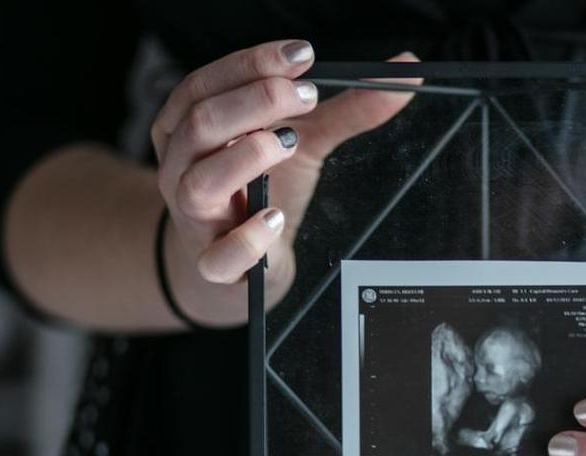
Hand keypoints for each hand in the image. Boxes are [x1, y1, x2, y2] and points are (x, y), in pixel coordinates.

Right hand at [149, 40, 419, 325]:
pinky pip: (218, 256)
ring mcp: (195, 221)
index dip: (250, 65)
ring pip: (200, 182)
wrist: (240, 268)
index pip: (206, 85)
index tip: (301, 56)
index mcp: (190, 130)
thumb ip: (347, 110)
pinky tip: (277, 218)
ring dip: (248, 156)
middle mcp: (182, 170)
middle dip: (256, 101)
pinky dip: (248, 238)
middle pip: (201, 124)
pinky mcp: (215, 267)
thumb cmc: (262, 194)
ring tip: (289, 142)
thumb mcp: (304, 144)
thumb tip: (404, 74)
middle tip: (307, 95)